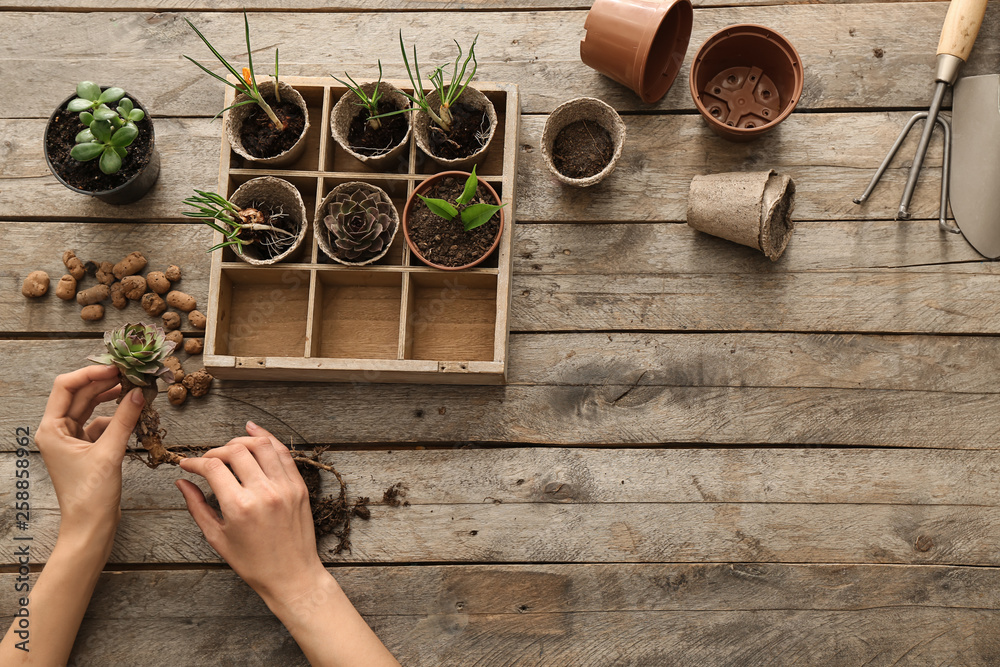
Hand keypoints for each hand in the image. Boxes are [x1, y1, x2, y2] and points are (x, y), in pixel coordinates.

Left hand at [35, 365, 143, 539]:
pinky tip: (132, 413)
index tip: (115, 368)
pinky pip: (100, 423)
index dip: (90, 373)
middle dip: (104, 383)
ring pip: (91, 408)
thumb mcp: (109, 453)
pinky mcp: (86, 449)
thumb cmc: (90, 496)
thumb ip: (124, 419)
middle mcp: (57, 431)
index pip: (66, 387)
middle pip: (80, 395)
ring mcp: (71, 440)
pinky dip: (116, 416)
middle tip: (131, 373)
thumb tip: (139, 393)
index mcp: (51, 429)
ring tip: (134, 388)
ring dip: (111, 397)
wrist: (90, 527)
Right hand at [175, 422, 325, 604]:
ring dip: (241, 441)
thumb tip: (181, 482)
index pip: (213, 467)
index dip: (195, 462)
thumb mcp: (217, 537)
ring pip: (262, 445)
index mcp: (240, 507)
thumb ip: (197, 506)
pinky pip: (284, 453)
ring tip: (229, 447)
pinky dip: (268, 439)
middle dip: (215, 451)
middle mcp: (264, 492)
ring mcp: (285, 487)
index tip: (187, 464)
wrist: (292, 575)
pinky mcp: (299, 486)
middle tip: (207, 460)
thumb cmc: (253, 562)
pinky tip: (254, 433)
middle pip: (236, 452)